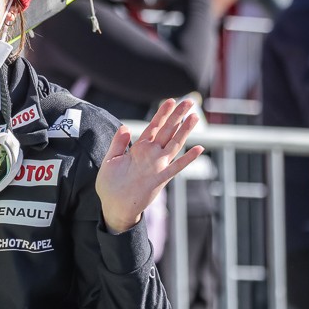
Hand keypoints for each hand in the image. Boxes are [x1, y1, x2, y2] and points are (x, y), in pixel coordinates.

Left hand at [96, 98, 203, 232]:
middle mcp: (151, 155)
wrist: (114, 207)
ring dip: (184, 131)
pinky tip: (198, 149)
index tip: (170, 101)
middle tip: (189, 101)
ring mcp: (157, 166)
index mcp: (139, 149)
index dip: (162, 114)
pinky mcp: (160, 179)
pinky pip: (176, 167)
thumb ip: (118, 144)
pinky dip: (187, 159)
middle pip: (167, 131)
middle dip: (177, 115)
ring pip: (174, 144)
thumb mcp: (110, 160)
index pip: (153, 127)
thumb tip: (125, 127)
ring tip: (194, 117)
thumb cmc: (110, 185)